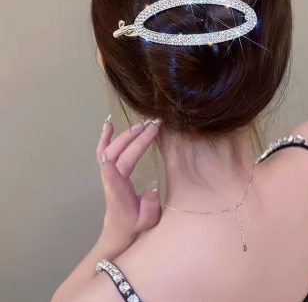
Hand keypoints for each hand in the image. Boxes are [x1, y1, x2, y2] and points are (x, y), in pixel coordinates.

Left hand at [95, 115, 161, 250]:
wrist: (117, 233)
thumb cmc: (133, 227)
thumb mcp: (147, 222)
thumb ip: (150, 207)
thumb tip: (153, 186)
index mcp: (118, 190)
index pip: (116, 166)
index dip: (126, 148)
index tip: (142, 134)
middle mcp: (110, 179)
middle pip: (115, 153)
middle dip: (132, 137)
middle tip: (152, 126)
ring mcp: (107, 174)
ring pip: (109, 150)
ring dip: (123, 135)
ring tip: (140, 124)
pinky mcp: (109, 172)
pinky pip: (104, 152)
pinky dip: (105, 137)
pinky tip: (109, 125)